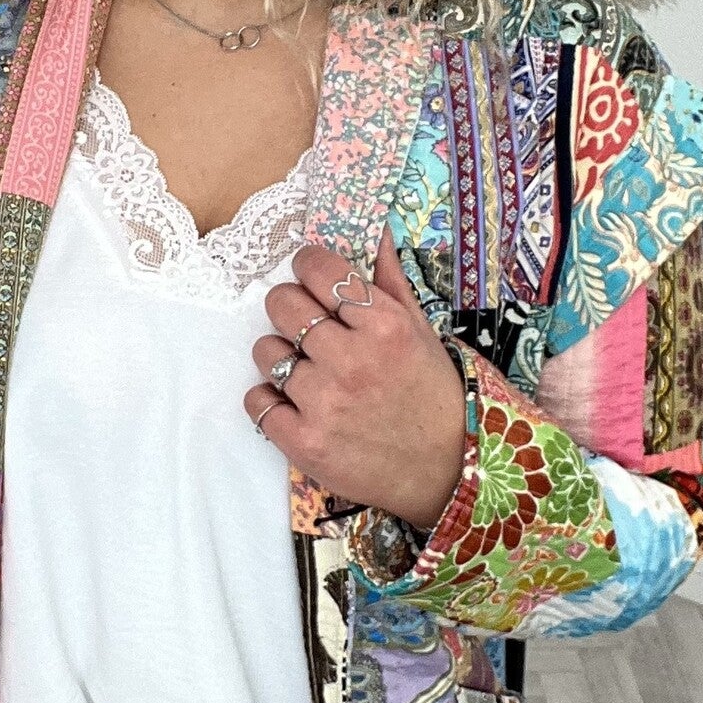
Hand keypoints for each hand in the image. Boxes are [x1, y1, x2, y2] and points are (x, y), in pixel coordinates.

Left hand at [244, 226, 465, 530]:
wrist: (446, 471)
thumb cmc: (433, 397)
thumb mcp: (421, 331)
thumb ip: (389, 280)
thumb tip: (374, 230)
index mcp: (383, 325)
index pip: (318, 270)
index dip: (308, 268)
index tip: (311, 277)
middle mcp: (351, 360)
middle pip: (281, 304)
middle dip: (290, 309)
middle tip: (308, 328)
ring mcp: (324, 402)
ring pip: (266, 351)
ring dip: (281, 357)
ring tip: (309, 372)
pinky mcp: (304, 442)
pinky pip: (256, 401)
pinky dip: (269, 400)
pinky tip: (294, 404)